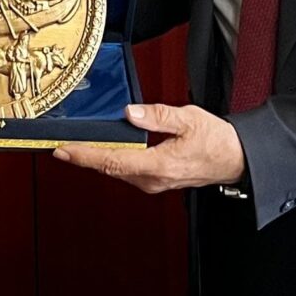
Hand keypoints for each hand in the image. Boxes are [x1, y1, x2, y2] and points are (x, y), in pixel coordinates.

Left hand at [55, 102, 246, 194]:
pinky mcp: (156, 180)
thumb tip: (130, 113)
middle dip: (84, 158)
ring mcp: (153, 182)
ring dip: (96, 160)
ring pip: (117, 171)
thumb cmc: (217, 141)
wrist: (235, 159)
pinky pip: (126, 171)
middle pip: (109, 168)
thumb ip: (157, 115)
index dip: (85, 156)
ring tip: (75, 150)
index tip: (64, 151)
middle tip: (60, 148)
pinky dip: (111, 161)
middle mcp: (152, 179)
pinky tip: (103, 152)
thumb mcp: (189, 118)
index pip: (112, 161)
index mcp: (158, 165)